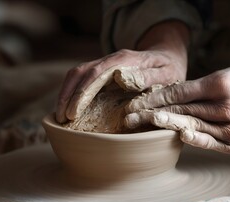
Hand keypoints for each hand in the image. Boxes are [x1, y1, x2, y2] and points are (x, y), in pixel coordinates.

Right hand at [56, 21, 188, 122]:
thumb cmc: (169, 68)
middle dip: (68, 95)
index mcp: (125, 60)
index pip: (96, 74)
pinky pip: (83, 79)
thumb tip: (123, 79)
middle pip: (81, 73)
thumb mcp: (167, 73)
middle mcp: (112, 60)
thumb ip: (148, 76)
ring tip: (60, 116)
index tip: (73, 112)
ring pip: (78, 74)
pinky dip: (73, 93)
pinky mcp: (104, 72)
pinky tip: (70, 108)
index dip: (82, 93)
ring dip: (66, 94)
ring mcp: (106, 65)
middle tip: (61, 119)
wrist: (168, 55)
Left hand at [125, 57, 229, 152]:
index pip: (178, 92)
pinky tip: (176, 137)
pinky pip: (209, 142)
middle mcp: (223, 106)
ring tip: (143, 128)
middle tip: (129, 118)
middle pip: (179, 111)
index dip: (154, 98)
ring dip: (165, 127)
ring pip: (190, 126)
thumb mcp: (229, 74)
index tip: (136, 102)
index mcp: (220, 84)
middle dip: (151, 114)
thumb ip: (202, 88)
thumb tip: (173, 96)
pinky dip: (192, 140)